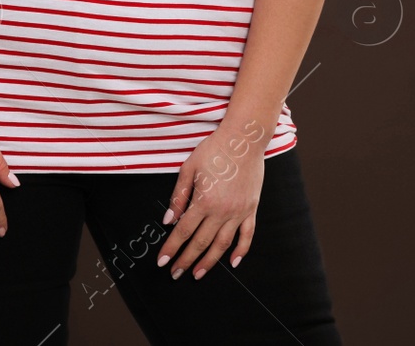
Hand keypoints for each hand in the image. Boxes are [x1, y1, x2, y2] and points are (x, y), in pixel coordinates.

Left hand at [155, 118, 268, 279]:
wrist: (244, 139)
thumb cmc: (215, 150)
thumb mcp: (189, 168)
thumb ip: (178, 196)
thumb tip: (168, 219)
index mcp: (204, 201)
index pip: (183, 231)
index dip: (171, 248)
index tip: (162, 262)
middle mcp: (222, 211)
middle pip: (201, 242)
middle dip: (186, 260)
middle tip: (175, 274)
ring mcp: (239, 212)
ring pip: (222, 244)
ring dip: (209, 262)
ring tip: (198, 274)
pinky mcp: (251, 209)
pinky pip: (247, 235)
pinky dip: (241, 250)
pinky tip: (233, 263)